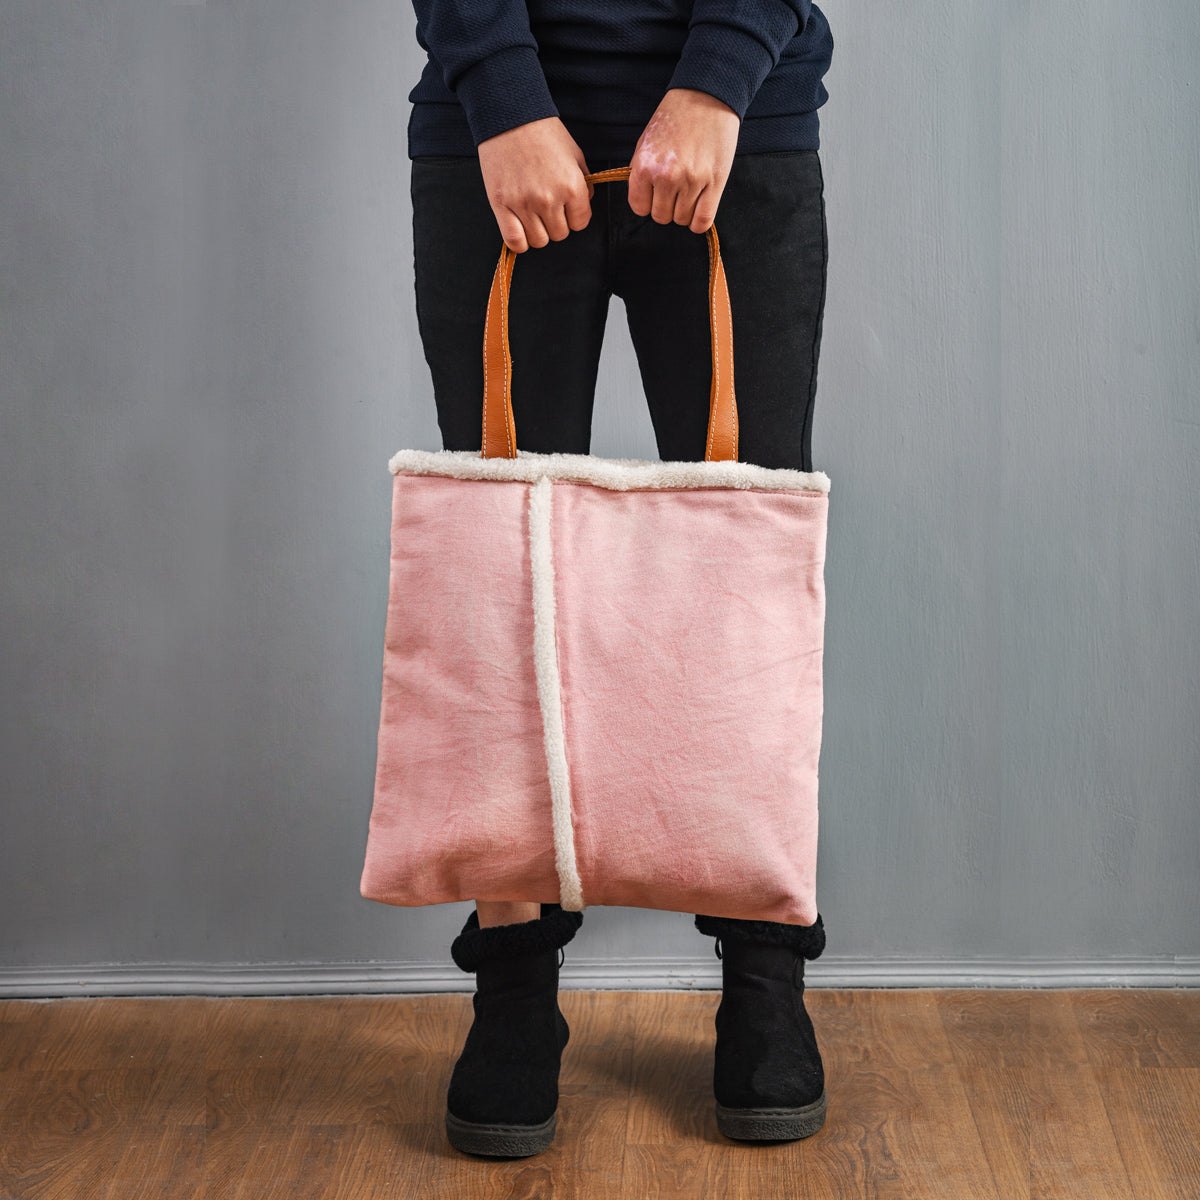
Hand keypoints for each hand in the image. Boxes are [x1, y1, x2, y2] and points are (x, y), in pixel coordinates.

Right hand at [477, 116, 593, 252]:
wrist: (510, 116)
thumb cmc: (543, 132)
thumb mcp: (575, 154)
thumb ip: (584, 184)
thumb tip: (584, 206)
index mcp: (571, 187)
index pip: (580, 223)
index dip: (575, 216)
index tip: (566, 206)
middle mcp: (549, 199)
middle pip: (560, 234)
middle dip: (557, 222)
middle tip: (548, 205)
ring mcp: (524, 204)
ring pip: (539, 241)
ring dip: (538, 231)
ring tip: (533, 214)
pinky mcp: (501, 205)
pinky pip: (515, 241)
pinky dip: (519, 241)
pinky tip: (520, 228)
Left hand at [628, 88, 739, 232]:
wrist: (707, 96)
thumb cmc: (676, 117)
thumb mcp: (647, 142)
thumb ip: (642, 173)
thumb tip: (643, 200)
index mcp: (646, 166)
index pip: (639, 207)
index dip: (647, 203)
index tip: (654, 194)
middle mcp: (667, 177)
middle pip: (661, 216)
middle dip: (666, 207)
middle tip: (674, 190)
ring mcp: (692, 181)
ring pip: (681, 219)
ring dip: (684, 211)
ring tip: (689, 191)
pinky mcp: (715, 183)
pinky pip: (703, 220)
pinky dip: (698, 221)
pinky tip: (699, 209)